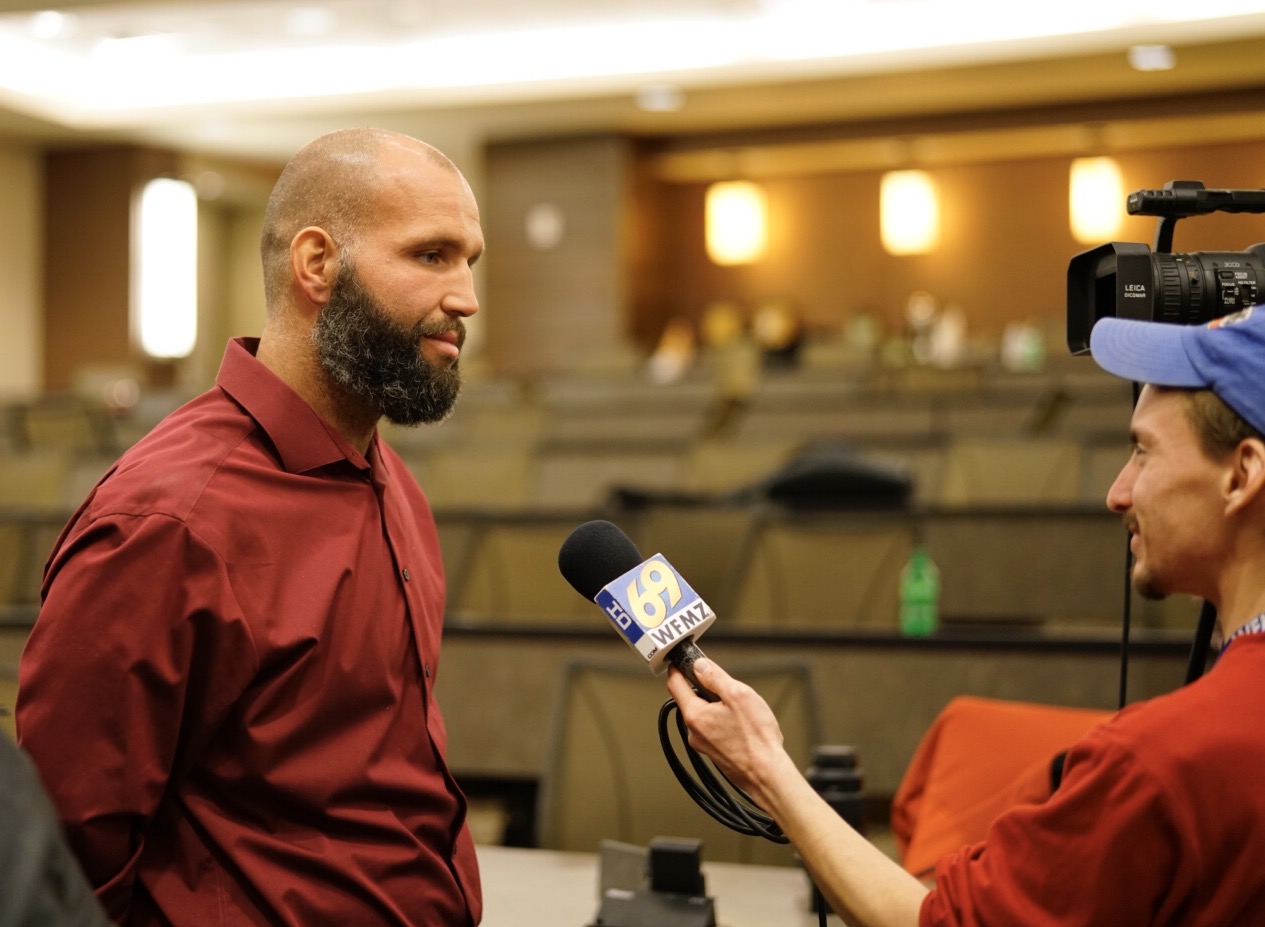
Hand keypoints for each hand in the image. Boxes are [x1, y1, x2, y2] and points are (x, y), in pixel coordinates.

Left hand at [666, 657, 795, 806]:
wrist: (767, 774)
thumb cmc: (756, 739)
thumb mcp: (738, 695)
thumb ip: (715, 677)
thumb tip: (700, 666)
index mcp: (695, 715)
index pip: (675, 685)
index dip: (677, 669)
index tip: (680, 662)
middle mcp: (695, 732)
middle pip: (691, 700)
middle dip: (706, 689)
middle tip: (728, 688)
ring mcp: (705, 745)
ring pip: (706, 716)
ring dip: (719, 708)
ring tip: (742, 712)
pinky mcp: (716, 753)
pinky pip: (715, 730)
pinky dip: (725, 723)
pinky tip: (744, 727)